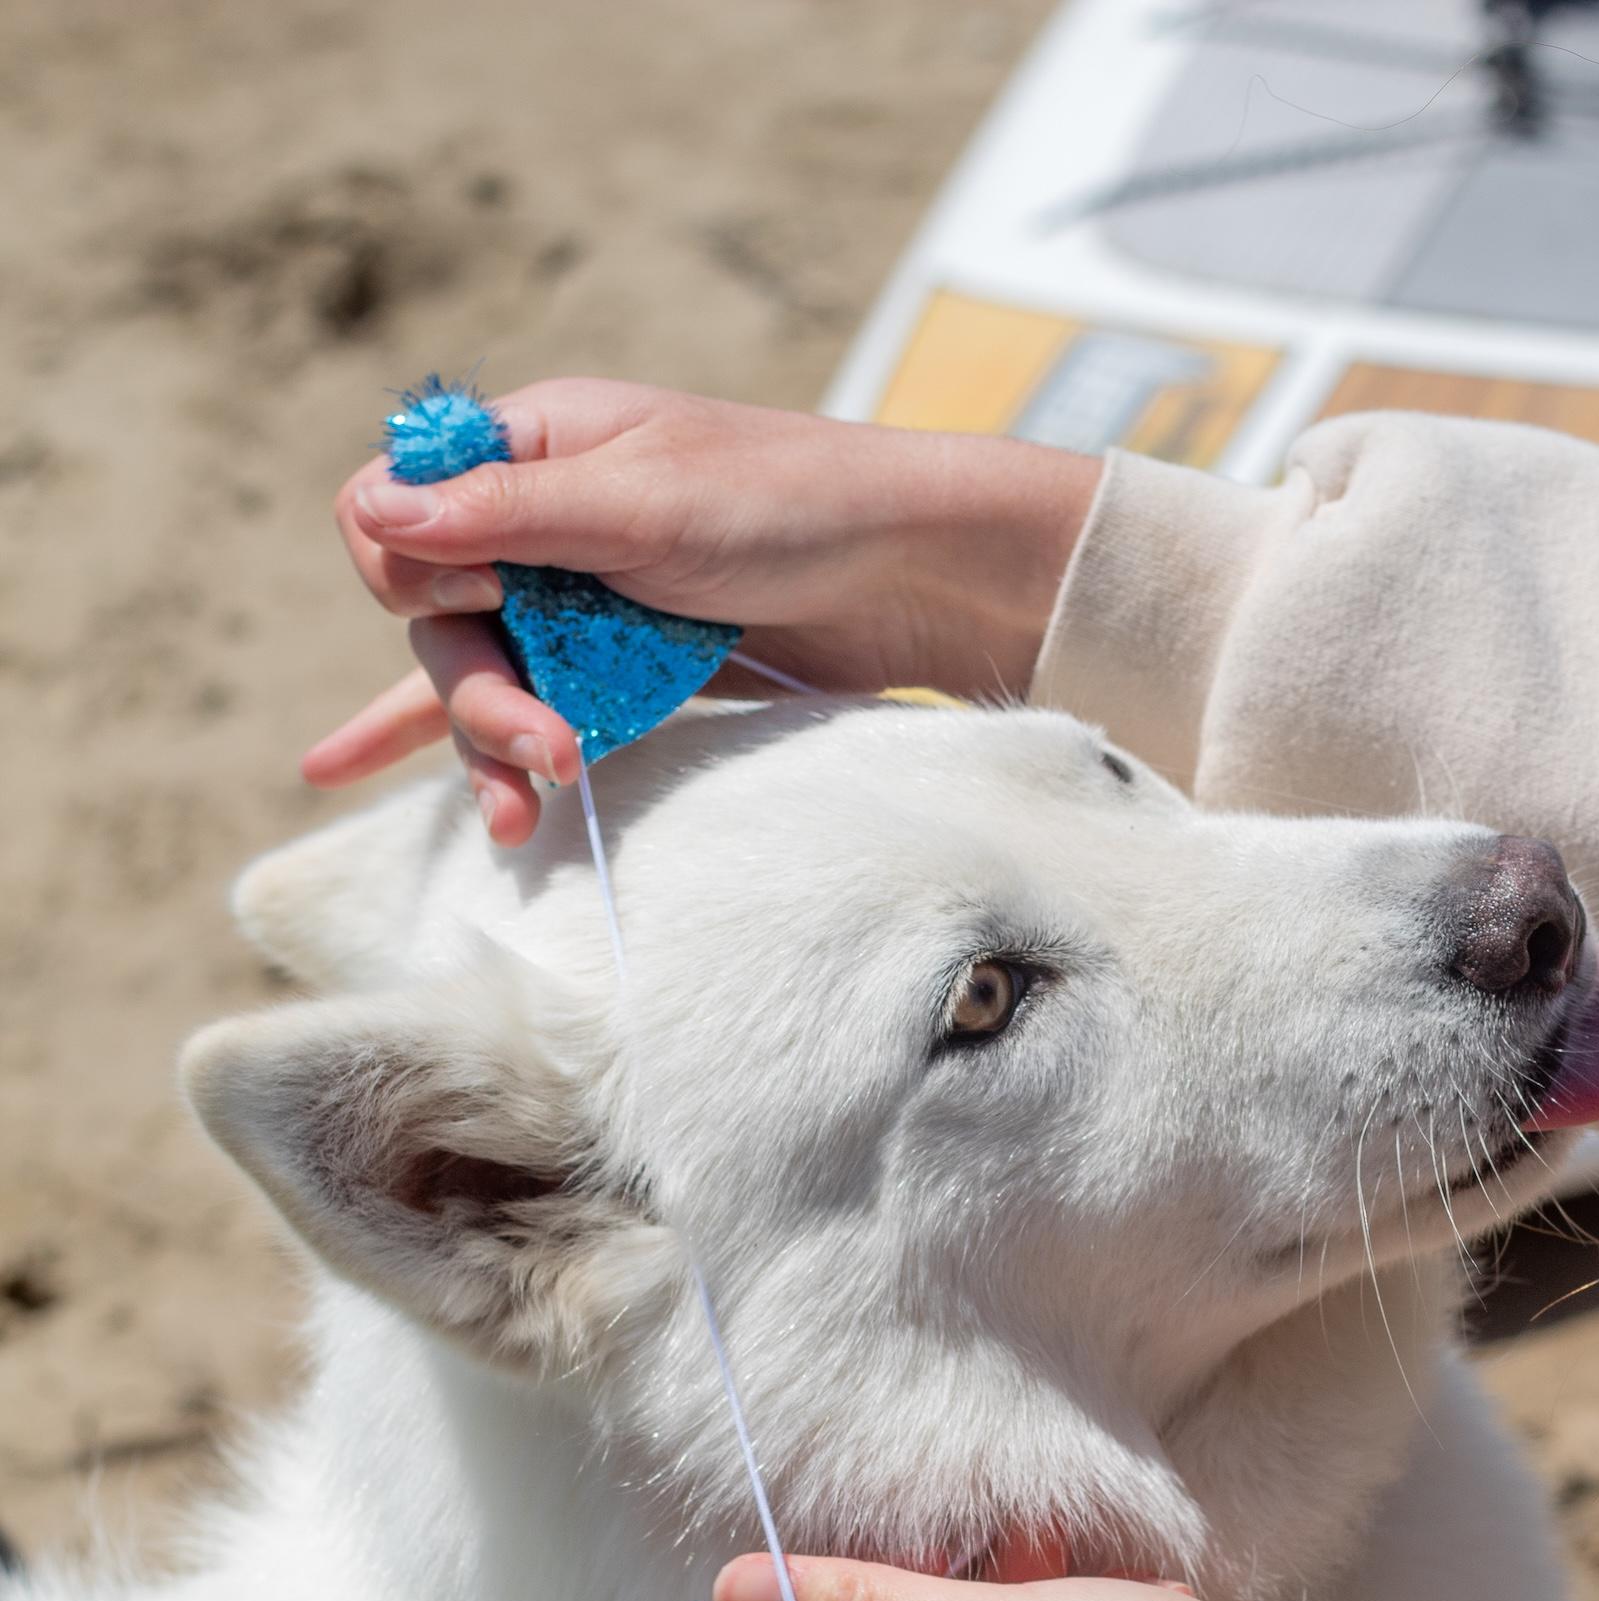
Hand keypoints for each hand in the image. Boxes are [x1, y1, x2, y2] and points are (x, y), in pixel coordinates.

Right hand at [303, 383, 1101, 844]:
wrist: (913, 575)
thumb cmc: (790, 506)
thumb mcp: (642, 503)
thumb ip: (507, 516)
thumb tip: (370, 511)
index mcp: (532, 450)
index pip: (395, 509)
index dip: (418, 571)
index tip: (492, 602)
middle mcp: (539, 525)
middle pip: (437, 620)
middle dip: (476, 692)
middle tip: (545, 746)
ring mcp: (577, 605)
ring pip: (481, 682)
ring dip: (492, 744)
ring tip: (529, 808)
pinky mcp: (620, 673)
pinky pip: (523, 709)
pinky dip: (469, 745)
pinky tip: (342, 767)